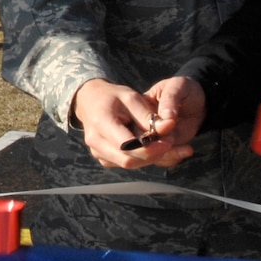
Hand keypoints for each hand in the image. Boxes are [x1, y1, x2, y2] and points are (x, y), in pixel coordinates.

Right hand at [70, 75, 204, 169]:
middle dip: (152, 154)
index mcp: (101, 123)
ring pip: (128, 164)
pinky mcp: (103, 157)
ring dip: (148, 157)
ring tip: (162, 143)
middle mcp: (96, 141)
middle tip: (170, 142)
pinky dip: (140, 158)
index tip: (169, 140)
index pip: (127, 145)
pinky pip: (124, 163)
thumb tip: (168, 127)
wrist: (90, 100)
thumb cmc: (113, 97)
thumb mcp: (131, 97)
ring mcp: (97, 152)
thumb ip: (148, 115)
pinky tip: (150, 147)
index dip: (150, 147)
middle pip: (128, 159)